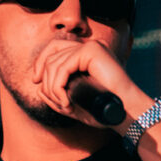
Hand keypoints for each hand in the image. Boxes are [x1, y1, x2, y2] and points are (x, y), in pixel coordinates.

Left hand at [30, 38, 146, 124]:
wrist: (125, 114)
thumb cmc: (104, 112)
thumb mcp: (74, 103)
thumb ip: (56, 94)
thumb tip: (38, 86)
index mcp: (85, 55)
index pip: (53, 49)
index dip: (40, 64)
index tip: (36, 83)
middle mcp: (88, 47)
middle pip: (51, 54)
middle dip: (46, 80)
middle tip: (56, 101)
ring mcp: (91, 46)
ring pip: (55, 63)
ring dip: (53, 88)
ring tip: (65, 105)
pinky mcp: (92, 50)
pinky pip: (64, 66)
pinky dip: (59, 86)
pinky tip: (66, 102)